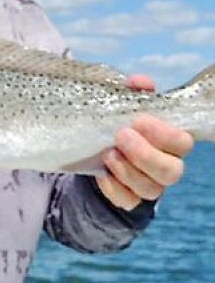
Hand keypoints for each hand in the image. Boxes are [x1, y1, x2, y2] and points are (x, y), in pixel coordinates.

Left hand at [96, 75, 194, 209]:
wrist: (99, 148)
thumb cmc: (121, 122)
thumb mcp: (126, 104)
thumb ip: (135, 92)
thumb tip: (139, 82)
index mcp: (170, 142)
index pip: (182, 142)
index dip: (164, 134)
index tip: (138, 120)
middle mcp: (165, 166)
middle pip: (171, 171)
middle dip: (145, 154)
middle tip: (121, 136)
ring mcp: (148, 185)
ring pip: (150, 189)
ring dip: (127, 171)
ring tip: (108, 153)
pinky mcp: (129, 199)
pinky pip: (127, 201)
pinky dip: (113, 188)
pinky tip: (102, 174)